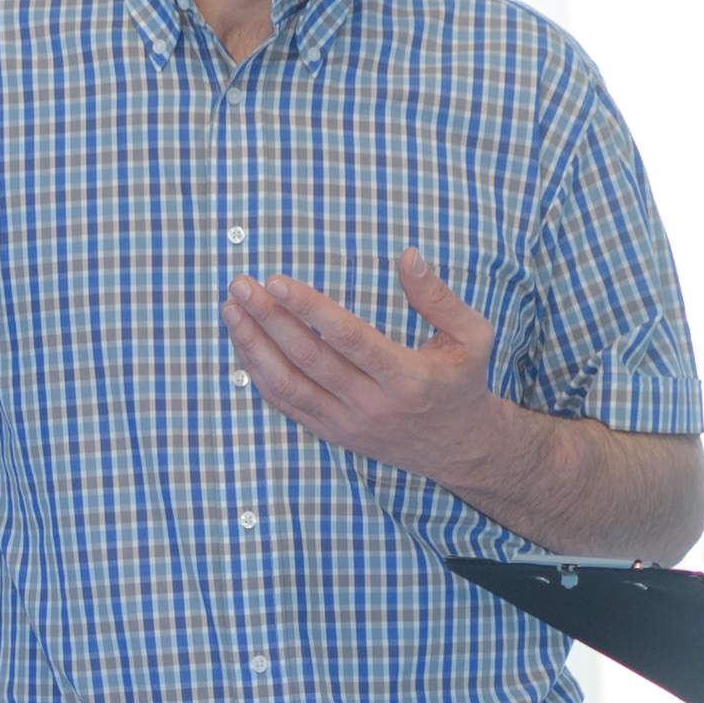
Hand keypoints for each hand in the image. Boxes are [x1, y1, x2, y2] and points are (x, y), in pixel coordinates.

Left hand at [221, 250, 521, 500]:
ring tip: (231, 309)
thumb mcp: (472, 336)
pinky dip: (260, 373)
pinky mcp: (332, 433)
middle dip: (269, 320)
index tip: (276, 281)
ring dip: (254, 346)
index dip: (310, 309)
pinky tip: (244, 342)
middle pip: (309, 360)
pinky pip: (286, 404)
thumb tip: (407, 255)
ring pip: (288, 386)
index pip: (349, 340)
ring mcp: (347, 423)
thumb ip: (439, 297)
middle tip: (240, 286)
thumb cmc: (462, 381)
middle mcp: (372, 405)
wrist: (457, 447)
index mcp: (406, 378)